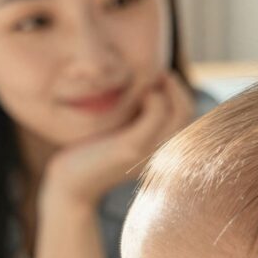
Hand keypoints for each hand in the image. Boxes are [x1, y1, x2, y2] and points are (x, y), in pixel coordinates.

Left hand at [41, 72, 193, 207]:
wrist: (70, 183)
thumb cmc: (90, 155)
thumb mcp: (119, 134)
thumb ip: (136, 120)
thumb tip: (146, 92)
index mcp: (161, 152)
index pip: (186, 119)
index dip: (179, 94)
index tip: (160, 78)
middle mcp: (163, 155)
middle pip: (187, 114)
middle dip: (177, 87)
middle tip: (158, 73)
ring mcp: (151, 152)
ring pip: (179, 113)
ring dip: (167, 89)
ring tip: (150, 79)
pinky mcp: (133, 146)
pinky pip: (157, 113)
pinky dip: (153, 96)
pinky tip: (139, 92)